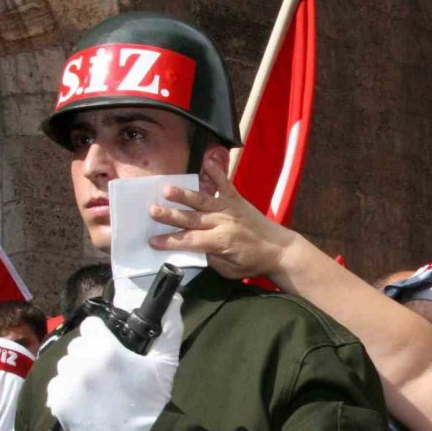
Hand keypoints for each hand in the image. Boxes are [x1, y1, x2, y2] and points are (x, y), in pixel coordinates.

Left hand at [46, 294, 183, 430]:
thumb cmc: (154, 399)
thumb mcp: (166, 361)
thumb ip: (170, 326)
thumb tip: (175, 297)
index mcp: (106, 350)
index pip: (90, 326)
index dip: (103, 335)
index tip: (112, 348)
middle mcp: (83, 365)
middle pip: (77, 346)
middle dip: (90, 354)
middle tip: (107, 372)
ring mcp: (68, 386)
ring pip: (65, 366)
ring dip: (77, 373)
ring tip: (96, 388)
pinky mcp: (59, 405)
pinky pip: (55, 387)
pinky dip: (67, 392)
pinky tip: (84, 400)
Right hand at [148, 160, 297, 279]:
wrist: (280, 248)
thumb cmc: (253, 262)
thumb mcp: (229, 270)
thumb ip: (210, 258)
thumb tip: (192, 249)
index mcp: (220, 242)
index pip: (190, 242)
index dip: (170, 242)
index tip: (151, 241)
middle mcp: (223, 222)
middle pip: (192, 219)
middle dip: (170, 216)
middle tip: (151, 211)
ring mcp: (229, 208)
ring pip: (202, 200)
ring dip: (184, 195)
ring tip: (167, 189)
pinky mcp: (237, 199)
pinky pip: (224, 184)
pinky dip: (215, 172)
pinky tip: (205, 161)